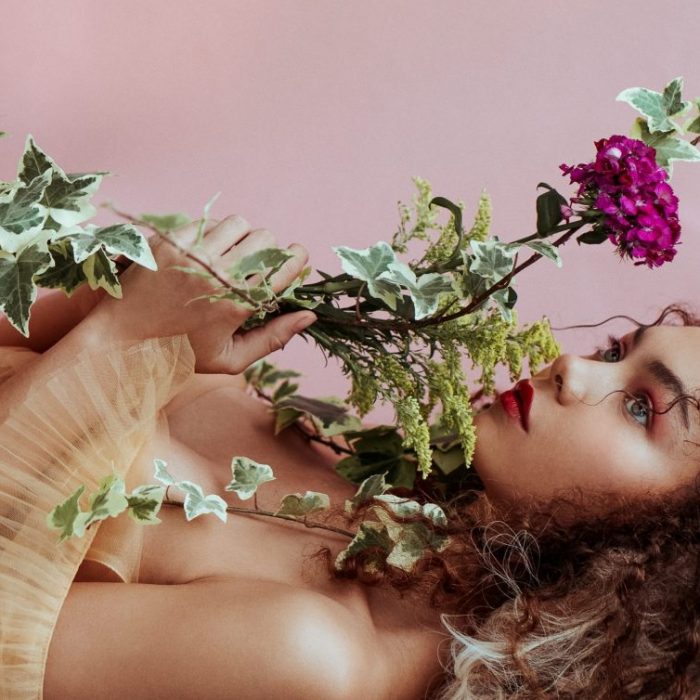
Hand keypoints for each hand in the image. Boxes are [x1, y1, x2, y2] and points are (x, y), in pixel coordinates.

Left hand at [85, 215, 315, 373]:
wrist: (120, 340)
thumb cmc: (181, 354)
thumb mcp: (231, 359)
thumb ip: (273, 338)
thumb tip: (310, 315)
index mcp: (237, 304)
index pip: (286, 263)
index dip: (296, 259)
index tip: (291, 263)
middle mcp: (217, 274)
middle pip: (266, 238)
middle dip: (268, 251)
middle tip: (255, 267)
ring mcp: (191, 253)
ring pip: (239, 223)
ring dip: (241, 238)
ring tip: (229, 258)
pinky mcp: (168, 240)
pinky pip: (208, 222)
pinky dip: (213, 236)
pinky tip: (202, 256)